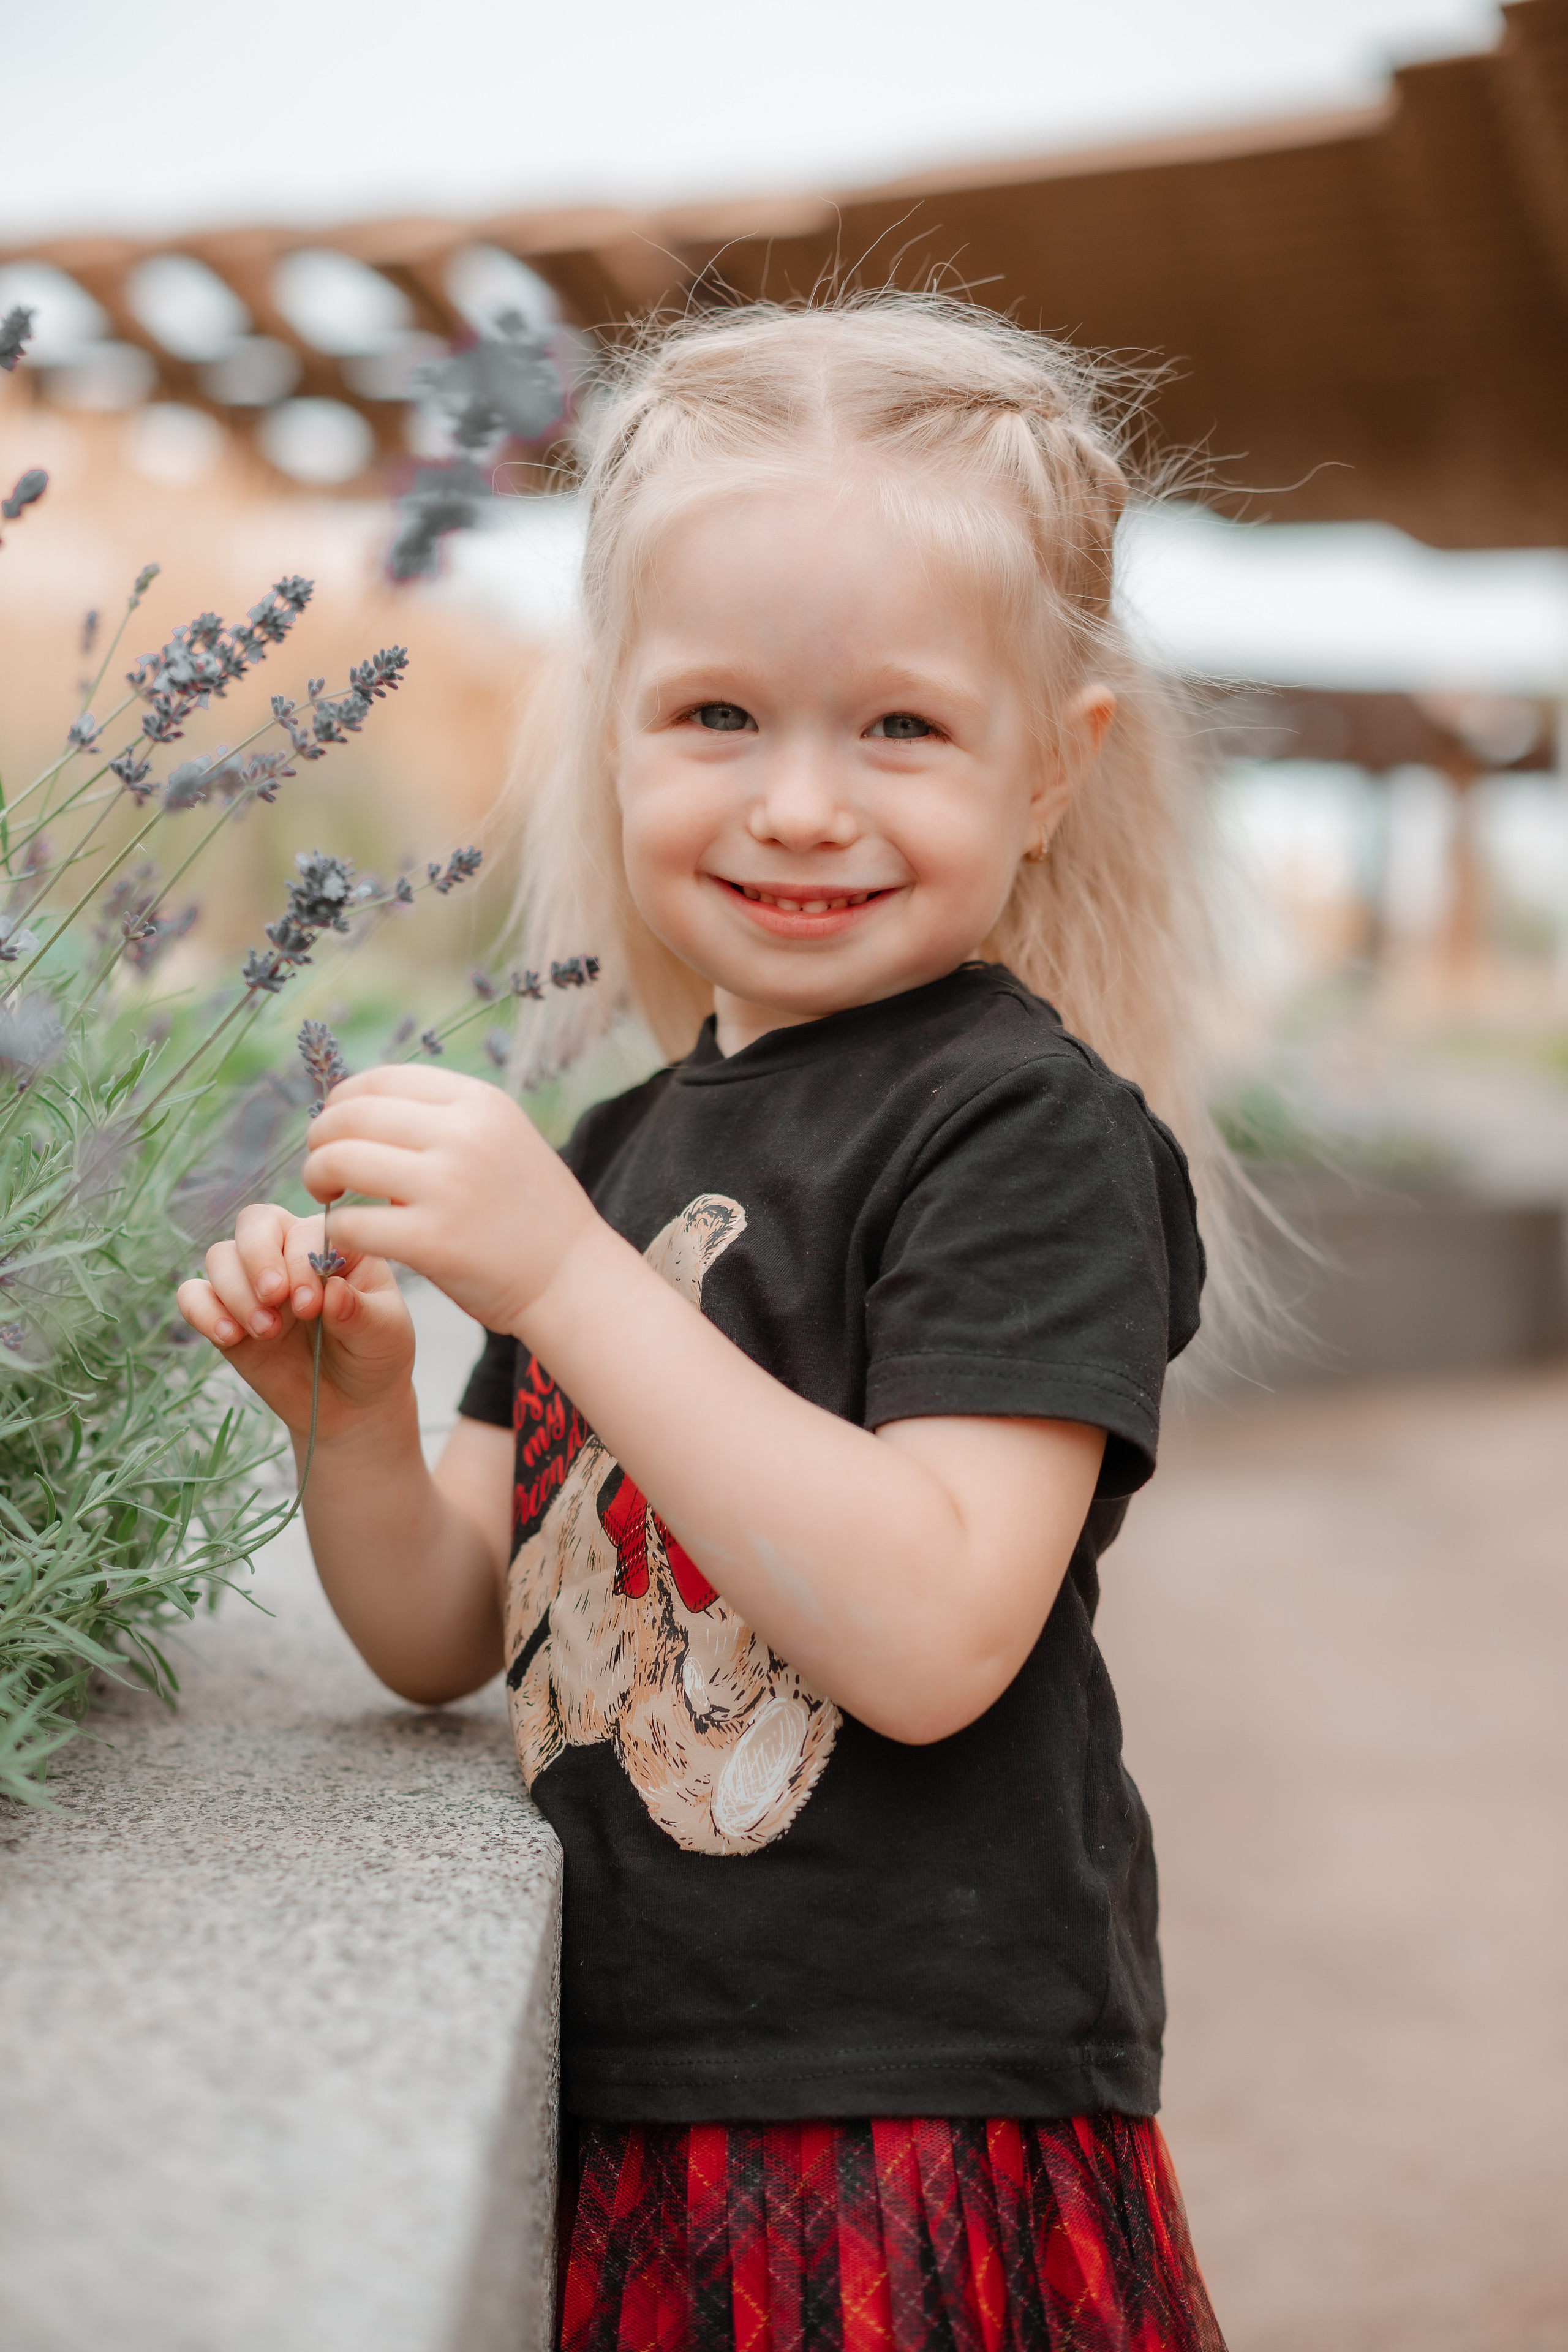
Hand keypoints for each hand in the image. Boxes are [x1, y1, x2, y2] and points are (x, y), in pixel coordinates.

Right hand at [175, 1203, 415, 1441]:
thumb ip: (362, 1312)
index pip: (305, 1228)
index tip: (313, 1306)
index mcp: (335, 1244)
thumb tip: (333, 1291)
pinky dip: (202, 1311)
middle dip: (258, 1257)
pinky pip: (193, 1295)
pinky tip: (230, 1337)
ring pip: (220, 1256)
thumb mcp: (386, 1334)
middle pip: (255, 1223)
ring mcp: (254, 1282)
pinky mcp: (226, 1314)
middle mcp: (290, 1253)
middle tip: (275, 1299)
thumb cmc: (375, 1356)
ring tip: (267, 1332)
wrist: (351, 1404)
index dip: (301, 1260)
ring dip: (236, 1291)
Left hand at [301, 1066, 598, 1333]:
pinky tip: (350, 1235)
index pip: (382, 1078)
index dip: (344, 1100)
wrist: (574, 1277)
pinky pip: (351, 1221)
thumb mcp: (502, 1139)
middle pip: (351, 1115)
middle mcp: (464, 1134)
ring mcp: (448, 1187)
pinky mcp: (433, 1241)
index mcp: (480, 1102)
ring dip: (317, 1176)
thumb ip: (444, 1119)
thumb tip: (363, 1107)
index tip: (338, 1128)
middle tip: (323, 1167)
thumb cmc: (530, 1212)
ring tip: (327, 1195)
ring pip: (339, 1160)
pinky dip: (337, 1228)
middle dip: (321, 1138)